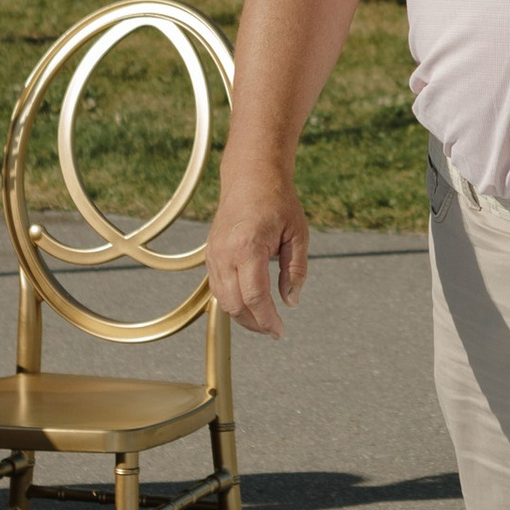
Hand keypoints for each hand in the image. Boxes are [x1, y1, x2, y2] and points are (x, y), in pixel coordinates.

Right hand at [207, 169, 306, 337]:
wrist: (251, 177)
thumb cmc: (278, 202)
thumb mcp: (298, 235)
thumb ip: (295, 271)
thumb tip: (291, 302)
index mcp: (248, 247)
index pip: (254, 296)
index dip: (268, 319)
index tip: (280, 331)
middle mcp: (225, 253)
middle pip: (234, 304)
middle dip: (255, 323)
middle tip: (274, 330)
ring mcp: (214, 254)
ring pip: (222, 299)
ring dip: (242, 316)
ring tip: (264, 321)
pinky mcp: (211, 254)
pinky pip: (218, 287)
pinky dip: (232, 301)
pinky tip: (250, 305)